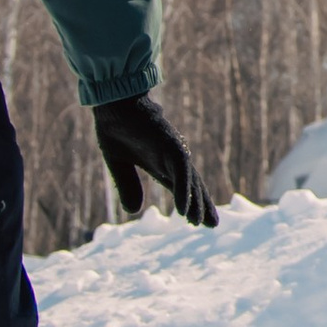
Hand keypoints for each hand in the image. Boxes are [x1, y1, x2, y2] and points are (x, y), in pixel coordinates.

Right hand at [93, 94, 217, 225]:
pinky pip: (180, 171)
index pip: (180, 186)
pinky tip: (184, 211)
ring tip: (201, 223)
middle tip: (213, 225)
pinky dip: (183, 190)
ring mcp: (172, 150)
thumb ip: (128, 185)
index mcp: (159, 162)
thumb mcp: (118, 163)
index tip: (197, 221)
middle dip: (202, 204)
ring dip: (195, 202)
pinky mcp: (169, 144)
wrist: (113, 101)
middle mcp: (170, 158)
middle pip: (191, 185)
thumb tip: (133, 212)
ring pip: (189, 180)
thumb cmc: (116, 125)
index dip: (190, 203)